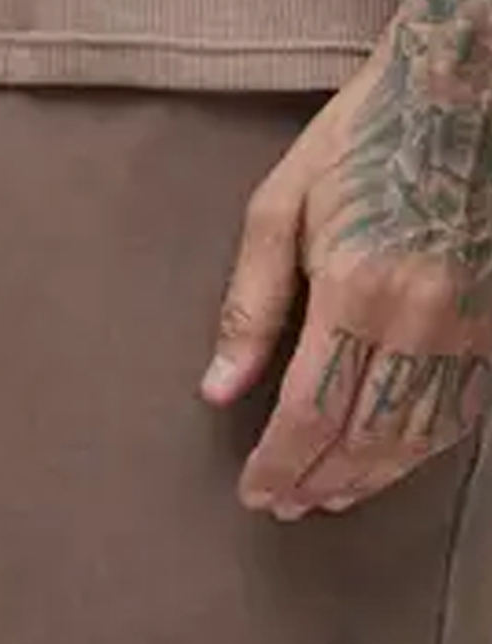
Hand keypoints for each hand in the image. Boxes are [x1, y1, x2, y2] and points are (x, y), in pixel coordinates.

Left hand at [201, 0, 491, 520]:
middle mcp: (420, 319)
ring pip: (415, 435)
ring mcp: (467, 325)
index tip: (255, 493)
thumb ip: (249, 307)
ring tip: (327, 500)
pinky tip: (390, 465)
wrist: (462, 95)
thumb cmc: (361, 143)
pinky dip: (419, 451)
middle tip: (284, 506)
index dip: (279, 463)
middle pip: (362, 435)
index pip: (308, 411)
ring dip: (366, 477)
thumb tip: (218, 387)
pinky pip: (458, 411)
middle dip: (317, 481)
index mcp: (357, 291)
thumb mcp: (278, 211)